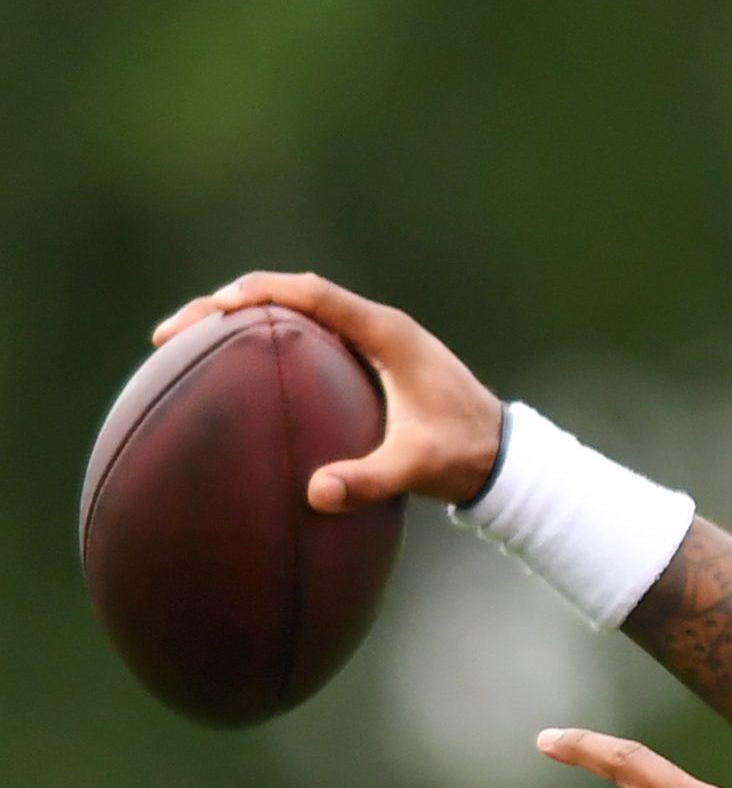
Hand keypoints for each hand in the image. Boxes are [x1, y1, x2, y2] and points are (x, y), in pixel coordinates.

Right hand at [151, 270, 502, 510]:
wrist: (503, 456)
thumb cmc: (464, 455)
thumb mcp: (417, 467)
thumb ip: (371, 479)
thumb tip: (315, 493)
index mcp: (387, 332)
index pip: (312, 294)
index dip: (258, 294)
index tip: (209, 310)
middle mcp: (378, 326)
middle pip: (292, 297)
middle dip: (229, 307)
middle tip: (172, 335)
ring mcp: (374, 341)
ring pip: (297, 315)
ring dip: (244, 324)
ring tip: (185, 349)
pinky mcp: (370, 362)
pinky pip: (309, 340)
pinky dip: (268, 347)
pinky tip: (233, 379)